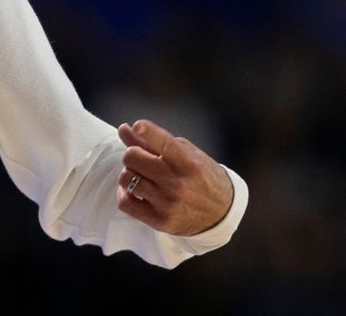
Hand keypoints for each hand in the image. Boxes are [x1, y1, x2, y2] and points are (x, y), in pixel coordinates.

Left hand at [115, 119, 233, 236]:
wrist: (221, 213)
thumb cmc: (200, 176)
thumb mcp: (186, 153)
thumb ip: (154, 141)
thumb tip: (124, 128)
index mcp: (188, 162)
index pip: (166, 143)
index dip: (149, 132)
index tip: (138, 125)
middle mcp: (178, 183)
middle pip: (132, 158)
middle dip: (133, 155)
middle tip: (142, 160)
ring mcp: (168, 203)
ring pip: (125, 178)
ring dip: (129, 174)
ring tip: (141, 176)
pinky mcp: (160, 221)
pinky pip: (125, 203)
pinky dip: (124, 194)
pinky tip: (134, 191)